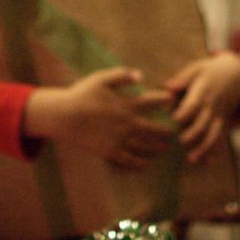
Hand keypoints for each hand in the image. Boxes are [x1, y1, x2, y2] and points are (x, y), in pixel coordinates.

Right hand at [24, 67, 174, 168]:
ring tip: (164, 149)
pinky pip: (129, 160)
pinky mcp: (110, 151)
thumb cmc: (81, 94)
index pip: (153, 101)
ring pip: (145, 146)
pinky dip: (140, 164)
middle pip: (155, 129)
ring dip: (158, 148)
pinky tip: (146, 165)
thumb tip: (140, 75)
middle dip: (168, 131)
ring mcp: (120, 139)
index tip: (171, 100)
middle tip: (175, 132)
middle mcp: (127, 123)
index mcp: (127, 104)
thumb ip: (122, 76)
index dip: (165, 100)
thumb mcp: (101, 78)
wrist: (64, 116)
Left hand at [163, 51, 239, 163]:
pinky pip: (221, 138)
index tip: (172, 121)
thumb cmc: (210, 70)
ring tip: (190, 160)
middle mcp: (212, 106)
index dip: (183, 113)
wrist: (236, 72)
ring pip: (213, 134)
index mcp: (203, 91)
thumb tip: (166, 88)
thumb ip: (182, 79)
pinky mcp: (224, 121)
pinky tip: (208, 162)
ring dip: (202, 148)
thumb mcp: (196, 68)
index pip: (193, 104)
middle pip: (203, 123)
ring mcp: (219, 115)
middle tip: (179, 143)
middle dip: (191, 135)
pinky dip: (215, 150)